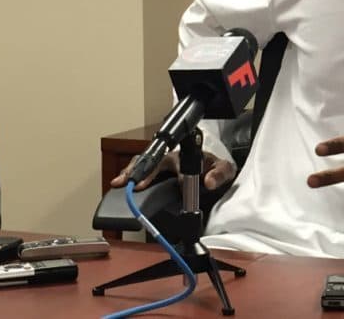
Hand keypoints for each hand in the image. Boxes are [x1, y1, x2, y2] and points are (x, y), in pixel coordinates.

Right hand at [110, 150, 235, 190]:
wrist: (216, 174)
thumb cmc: (217, 169)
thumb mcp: (225, 170)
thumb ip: (219, 174)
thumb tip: (209, 181)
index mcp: (184, 155)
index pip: (169, 162)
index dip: (159, 171)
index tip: (152, 182)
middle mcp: (171, 159)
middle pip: (150, 160)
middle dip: (137, 169)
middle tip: (126, 181)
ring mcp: (163, 167)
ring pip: (143, 165)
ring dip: (130, 173)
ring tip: (117, 182)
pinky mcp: (160, 176)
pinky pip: (143, 174)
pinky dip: (130, 179)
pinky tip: (121, 187)